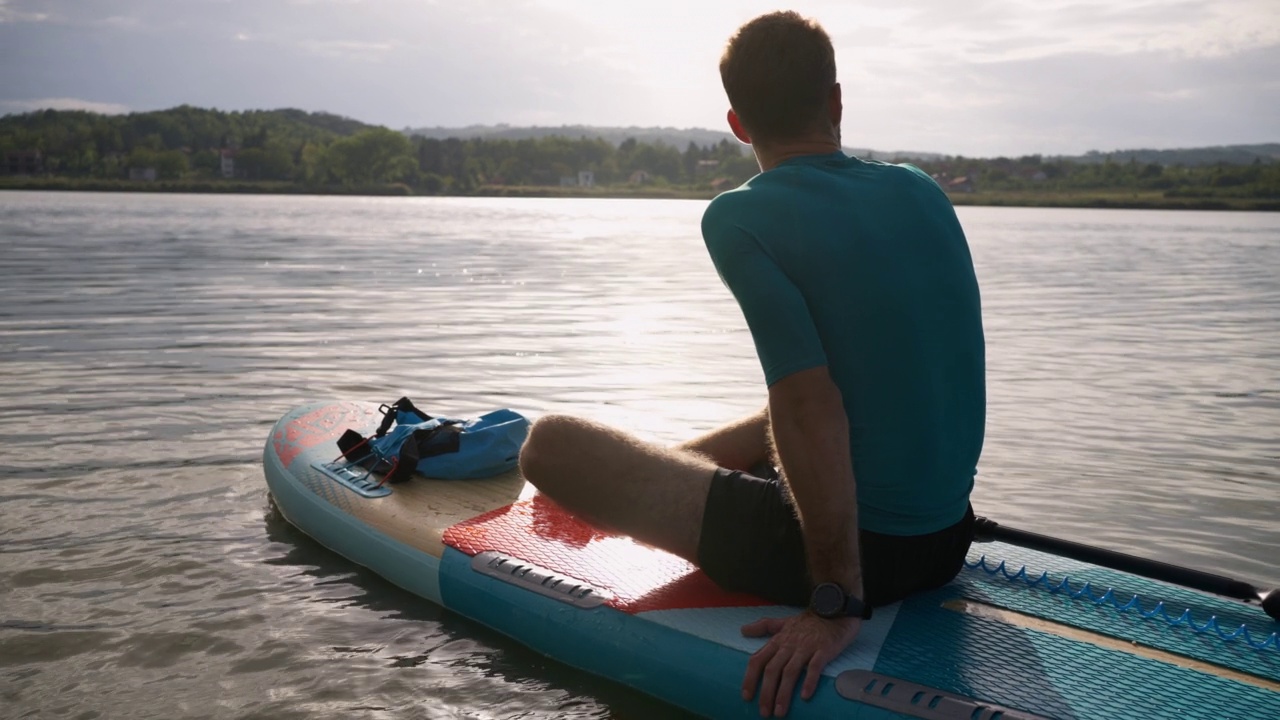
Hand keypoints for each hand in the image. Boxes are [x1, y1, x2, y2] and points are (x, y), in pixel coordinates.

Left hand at [741, 611, 861, 716]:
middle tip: (764, 712)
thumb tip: (743, 630)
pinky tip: (805, 696)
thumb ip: (764, 627)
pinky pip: (814, 667)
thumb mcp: (784, 621)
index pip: (758, 660)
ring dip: (783, 693)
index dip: (750, 678)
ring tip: (780, 711)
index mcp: (778, 640)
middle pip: (772, 670)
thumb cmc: (809, 620)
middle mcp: (788, 645)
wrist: (835, 608)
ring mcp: (806, 647)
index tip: (746, 696)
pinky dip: (808, 681)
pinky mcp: (824, 650)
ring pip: (790, 671)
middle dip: (766, 692)